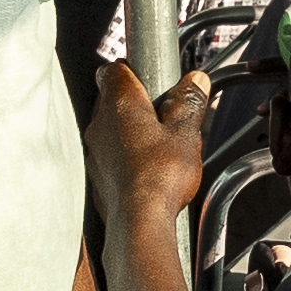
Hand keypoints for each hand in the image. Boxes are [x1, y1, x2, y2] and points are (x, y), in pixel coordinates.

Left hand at [87, 62, 209, 244]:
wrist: (139, 222)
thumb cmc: (159, 177)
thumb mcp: (186, 132)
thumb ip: (189, 102)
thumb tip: (195, 80)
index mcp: (121, 103)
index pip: (113, 69)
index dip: (132, 69)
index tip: (151, 76)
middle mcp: (100, 123)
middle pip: (113, 99)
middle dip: (137, 103)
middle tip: (164, 114)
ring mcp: (95, 150)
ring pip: (111, 129)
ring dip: (130, 131)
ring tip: (160, 144)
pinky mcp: (97, 175)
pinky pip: (110, 155)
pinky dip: (125, 156)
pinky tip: (147, 168)